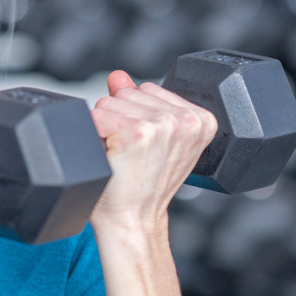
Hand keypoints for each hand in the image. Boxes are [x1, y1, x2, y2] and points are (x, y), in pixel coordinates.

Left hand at [89, 71, 217, 233]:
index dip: (134, 115)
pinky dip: (94, 135)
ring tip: (122, 155)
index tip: (142, 145)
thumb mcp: (151, 138)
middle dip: (118, 120)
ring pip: (109, 102)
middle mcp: (186, 121)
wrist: (133, 220)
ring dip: (106, 129)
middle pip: (126, 93)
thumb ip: (137, 101)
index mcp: (201, 119)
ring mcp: (164, 126)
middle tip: (130, 153)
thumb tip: (119, 75)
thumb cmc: (141, 186)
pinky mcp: (138, 134)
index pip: (147, 89)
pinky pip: (96, 116)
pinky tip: (112, 156)